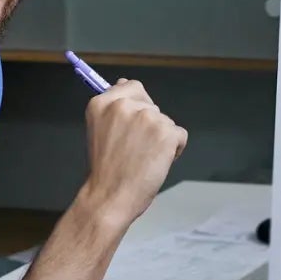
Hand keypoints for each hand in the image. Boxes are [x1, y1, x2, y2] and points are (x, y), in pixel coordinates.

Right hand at [80, 80, 187, 223]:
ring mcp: (147, 117)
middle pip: (152, 105)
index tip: (133, 124)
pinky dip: (174, 150)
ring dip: (161, 138)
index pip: (132, 87)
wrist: (109, 196)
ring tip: (143, 158)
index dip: (137, 106)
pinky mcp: (166, 132)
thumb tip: (124, 82)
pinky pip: (180, 135)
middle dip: (149, 125)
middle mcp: (124, 105)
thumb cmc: (106, 169)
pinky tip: (156, 162)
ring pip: (166, 121)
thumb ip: (114, 108)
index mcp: (102, 102)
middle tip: (134, 149)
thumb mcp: (100, 129)